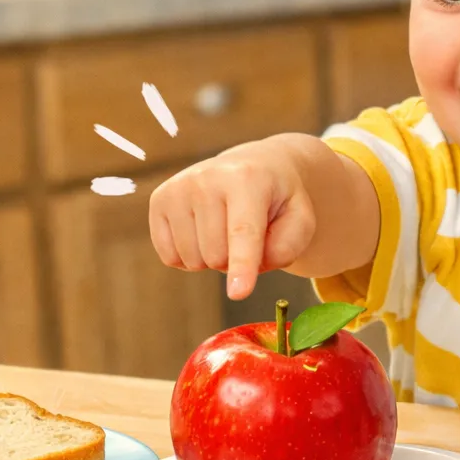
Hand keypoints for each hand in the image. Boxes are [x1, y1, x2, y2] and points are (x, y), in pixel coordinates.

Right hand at [148, 140, 316, 299]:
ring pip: (193, 260)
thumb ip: (286, 248)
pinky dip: (190, 257)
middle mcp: (206, 178)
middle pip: (217, 256)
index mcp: (247, 178)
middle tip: (247, 236)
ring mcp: (178, 188)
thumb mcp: (300, 220)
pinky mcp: (159, 200)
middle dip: (236, 261)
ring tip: (226, 230)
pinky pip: (170, 257)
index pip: (243, 232)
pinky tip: (203, 232)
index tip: (239, 294)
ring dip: (213, 259)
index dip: (242, 265)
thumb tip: (247, 271)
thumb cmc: (278, 200)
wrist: (253, 166)